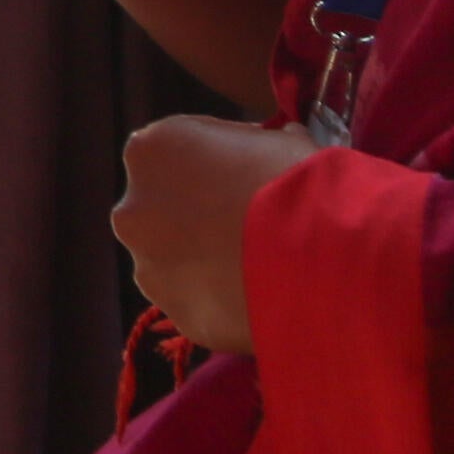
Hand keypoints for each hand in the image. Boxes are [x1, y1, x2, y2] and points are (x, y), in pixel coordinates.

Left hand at [112, 113, 320, 356]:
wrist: (320, 258)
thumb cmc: (297, 182)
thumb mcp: (280, 139)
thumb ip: (259, 142)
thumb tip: (277, 142)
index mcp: (150, 150)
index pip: (173, 151)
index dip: (211, 163)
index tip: (241, 176)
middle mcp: (133, 209)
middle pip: (162, 209)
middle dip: (196, 215)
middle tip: (244, 223)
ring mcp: (148, 267)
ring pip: (172, 260)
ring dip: (202, 260)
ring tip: (254, 264)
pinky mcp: (175, 314)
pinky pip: (197, 302)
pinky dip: (220, 300)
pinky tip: (256, 294)